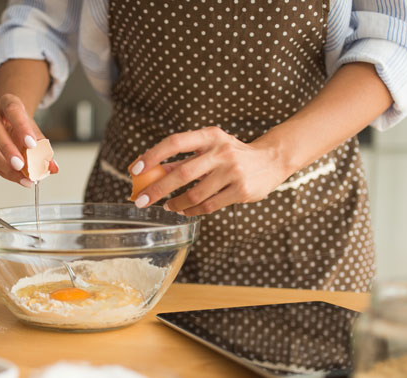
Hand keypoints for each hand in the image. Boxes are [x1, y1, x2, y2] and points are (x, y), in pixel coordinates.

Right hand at [0, 93, 57, 186]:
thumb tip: (53, 167)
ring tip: (22, 177)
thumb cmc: (20, 126)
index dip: (22, 127)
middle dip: (8, 150)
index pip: (13, 110)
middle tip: (21, 166)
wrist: (7, 122)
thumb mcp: (34, 131)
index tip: (31, 144)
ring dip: (5, 167)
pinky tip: (14, 176)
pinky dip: (1, 171)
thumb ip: (44, 148)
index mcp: (8, 102)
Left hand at [129, 127, 289, 214]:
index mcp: (210, 136)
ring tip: (167, 206)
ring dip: (176, 203)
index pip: (175, 142)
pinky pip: (209, 205)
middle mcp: (221, 151)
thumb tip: (151, 173)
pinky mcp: (241, 190)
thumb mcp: (209, 149)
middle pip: (182, 173)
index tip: (135, 170)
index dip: (153, 156)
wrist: (271, 160)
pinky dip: (192, 211)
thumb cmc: (232, 154)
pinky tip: (184, 211)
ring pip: (195, 194)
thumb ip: (183, 160)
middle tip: (141, 200)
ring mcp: (233, 172)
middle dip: (157, 189)